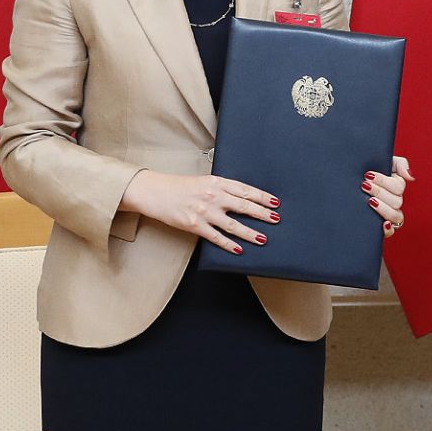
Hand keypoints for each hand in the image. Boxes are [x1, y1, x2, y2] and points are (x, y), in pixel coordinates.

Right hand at [123, 170, 277, 254]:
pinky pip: (216, 237)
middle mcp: (213, 196)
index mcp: (217, 182)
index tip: (275, 202)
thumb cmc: (179, 186)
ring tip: (263, 239)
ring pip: (233, 224)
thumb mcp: (204, 180)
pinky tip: (239, 250)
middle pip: (244, 206)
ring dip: (250, 233)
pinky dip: (229, 244)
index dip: (262, 196)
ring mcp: (204, 211)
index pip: (245, 190)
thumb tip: (240, 197)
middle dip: (263, 214)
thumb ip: (221, 188)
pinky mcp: (195, 225)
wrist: (155, 192)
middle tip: (276, 219)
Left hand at [366, 156, 413, 236]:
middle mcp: (395, 201)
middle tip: (364, 185)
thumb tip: (411, 178)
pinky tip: (382, 223)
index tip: (368, 175)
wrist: (351, 182)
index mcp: (397, 187)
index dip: (384, 182)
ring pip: (395, 216)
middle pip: (397, 201)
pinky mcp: (382, 226)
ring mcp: (389, 214)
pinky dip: (388, 229)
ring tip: (369, 201)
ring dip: (383, 208)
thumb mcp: (386, 162)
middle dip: (379, 192)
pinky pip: (391, 232)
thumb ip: (401, 165)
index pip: (398, 187)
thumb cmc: (369, 172)